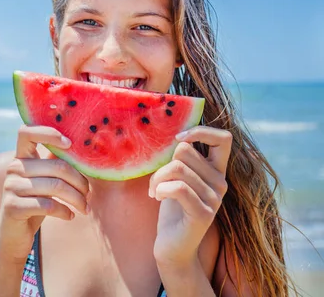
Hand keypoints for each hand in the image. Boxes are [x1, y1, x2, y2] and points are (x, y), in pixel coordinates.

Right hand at [0, 125, 89, 261]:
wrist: (12, 238)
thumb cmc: (35, 206)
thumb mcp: (44, 182)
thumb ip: (55, 164)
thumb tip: (82, 150)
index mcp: (20, 157)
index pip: (26, 132)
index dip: (48, 132)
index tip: (69, 144)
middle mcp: (13, 168)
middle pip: (56, 166)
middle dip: (80, 181)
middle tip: (88, 194)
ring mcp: (10, 187)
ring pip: (55, 186)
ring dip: (77, 199)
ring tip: (85, 208)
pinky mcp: (12, 207)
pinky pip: (48, 205)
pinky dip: (65, 211)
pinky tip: (70, 216)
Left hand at [149, 126, 231, 265]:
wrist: (172, 247)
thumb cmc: (172, 209)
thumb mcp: (179, 178)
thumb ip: (183, 159)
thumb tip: (176, 136)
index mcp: (216, 171)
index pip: (224, 138)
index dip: (200, 131)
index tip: (178, 140)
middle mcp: (221, 183)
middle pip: (185, 151)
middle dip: (162, 163)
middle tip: (156, 181)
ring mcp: (214, 199)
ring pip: (177, 168)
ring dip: (157, 178)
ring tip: (155, 190)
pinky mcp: (203, 213)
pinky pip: (177, 187)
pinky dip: (160, 189)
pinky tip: (157, 197)